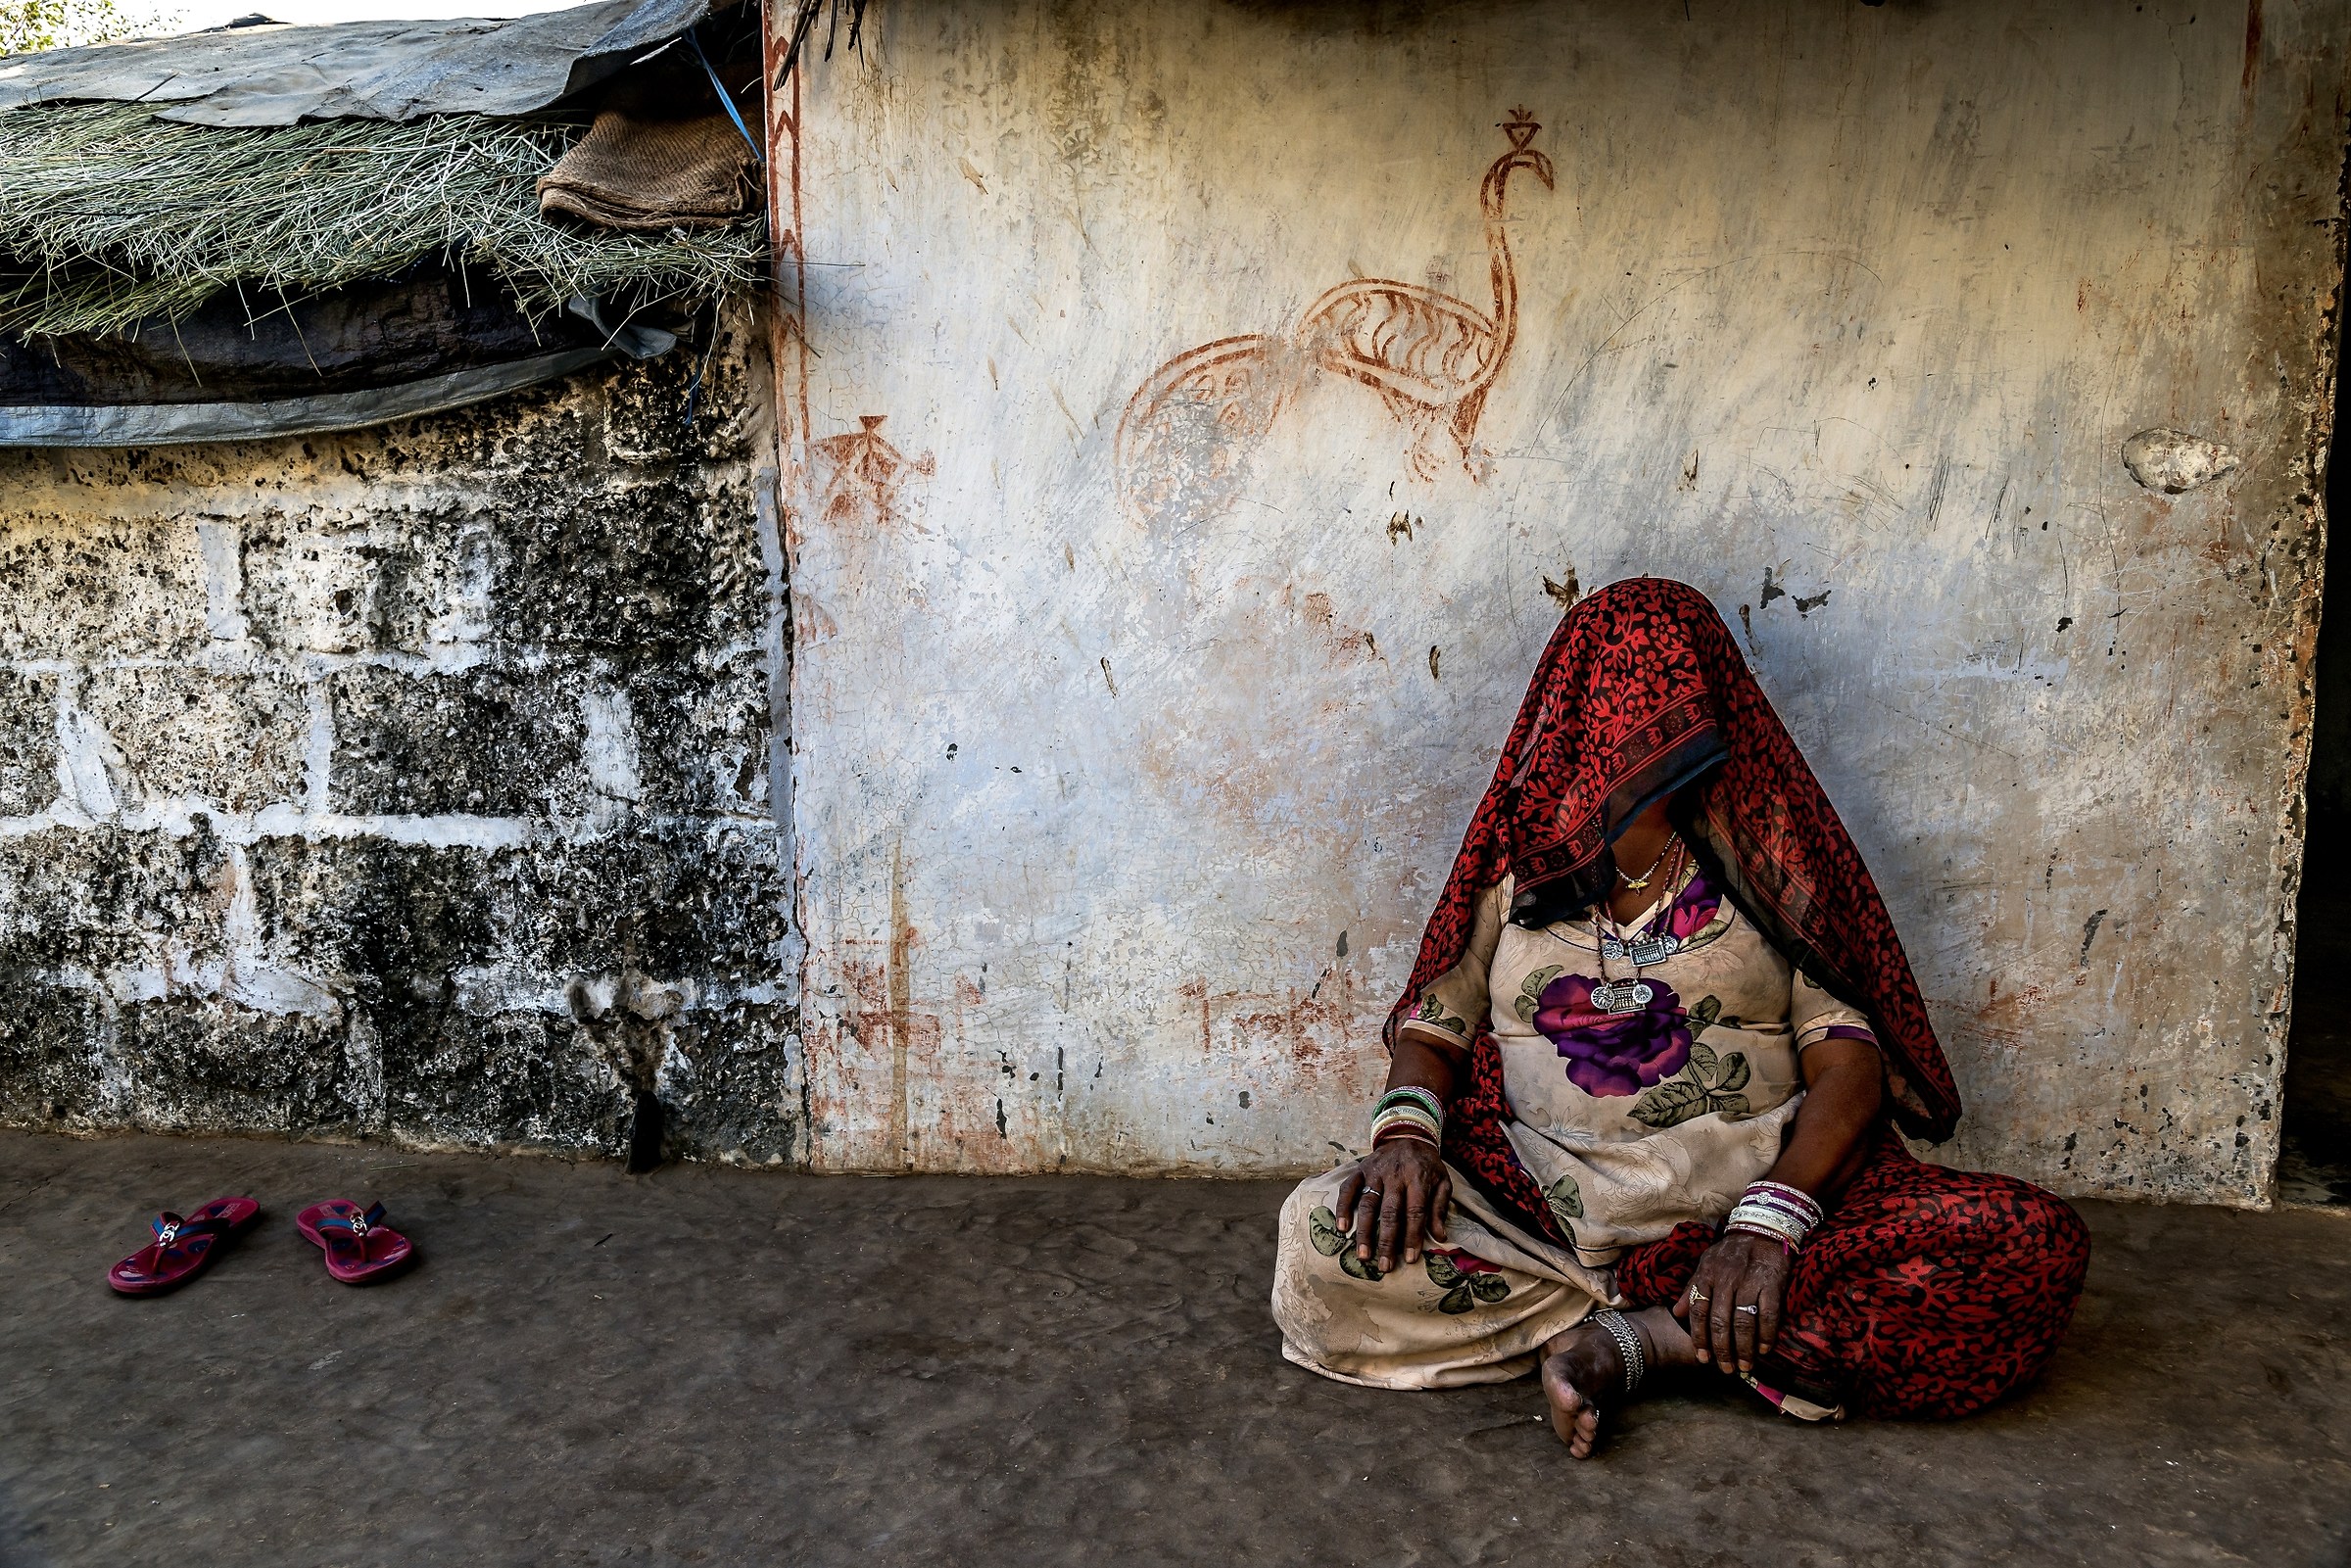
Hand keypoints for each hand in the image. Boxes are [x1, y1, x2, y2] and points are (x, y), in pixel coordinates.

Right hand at [1333, 1137, 1450, 1272]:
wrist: (1408, 1134)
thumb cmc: (1427, 1164)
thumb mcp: (1442, 1181)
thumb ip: (1439, 1208)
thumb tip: (1440, 1237)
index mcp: (1418, 1178)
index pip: (1415, 1212)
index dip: (1412, 1236)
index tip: (1410, 1259)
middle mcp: (1395, 1176)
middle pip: (1390, 1212)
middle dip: (1387, 1241)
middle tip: (1384, 1266)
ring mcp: (1374, 1172)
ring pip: (1367, 1204)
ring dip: (1364, 1231)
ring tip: (1363, 1255)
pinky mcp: (1360, 1169)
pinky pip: (1348, 1189)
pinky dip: (1342, 1207)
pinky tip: (1341, 1227)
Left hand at [1674, 1230, 1790, 1375]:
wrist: (1763, 1228)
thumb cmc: (1731, 1251)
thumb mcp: (1706, 1263)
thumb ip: (1692, 1288)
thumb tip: (1675, 1313)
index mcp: (1707, 1275)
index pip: (1698, 1311)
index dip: (1700, 1337)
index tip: (1702, 1358)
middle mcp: (1725, 1280)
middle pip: (1720, 1321)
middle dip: (1722, 1349)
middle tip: (1726, 1369)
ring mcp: (1749, 1282)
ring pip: (1743, 1321)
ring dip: (1744, 1348)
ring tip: (1744, 1366)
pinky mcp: (1771, 1284)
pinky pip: (1768, 1314)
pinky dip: (1766, 1334)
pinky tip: (1764, 1349)